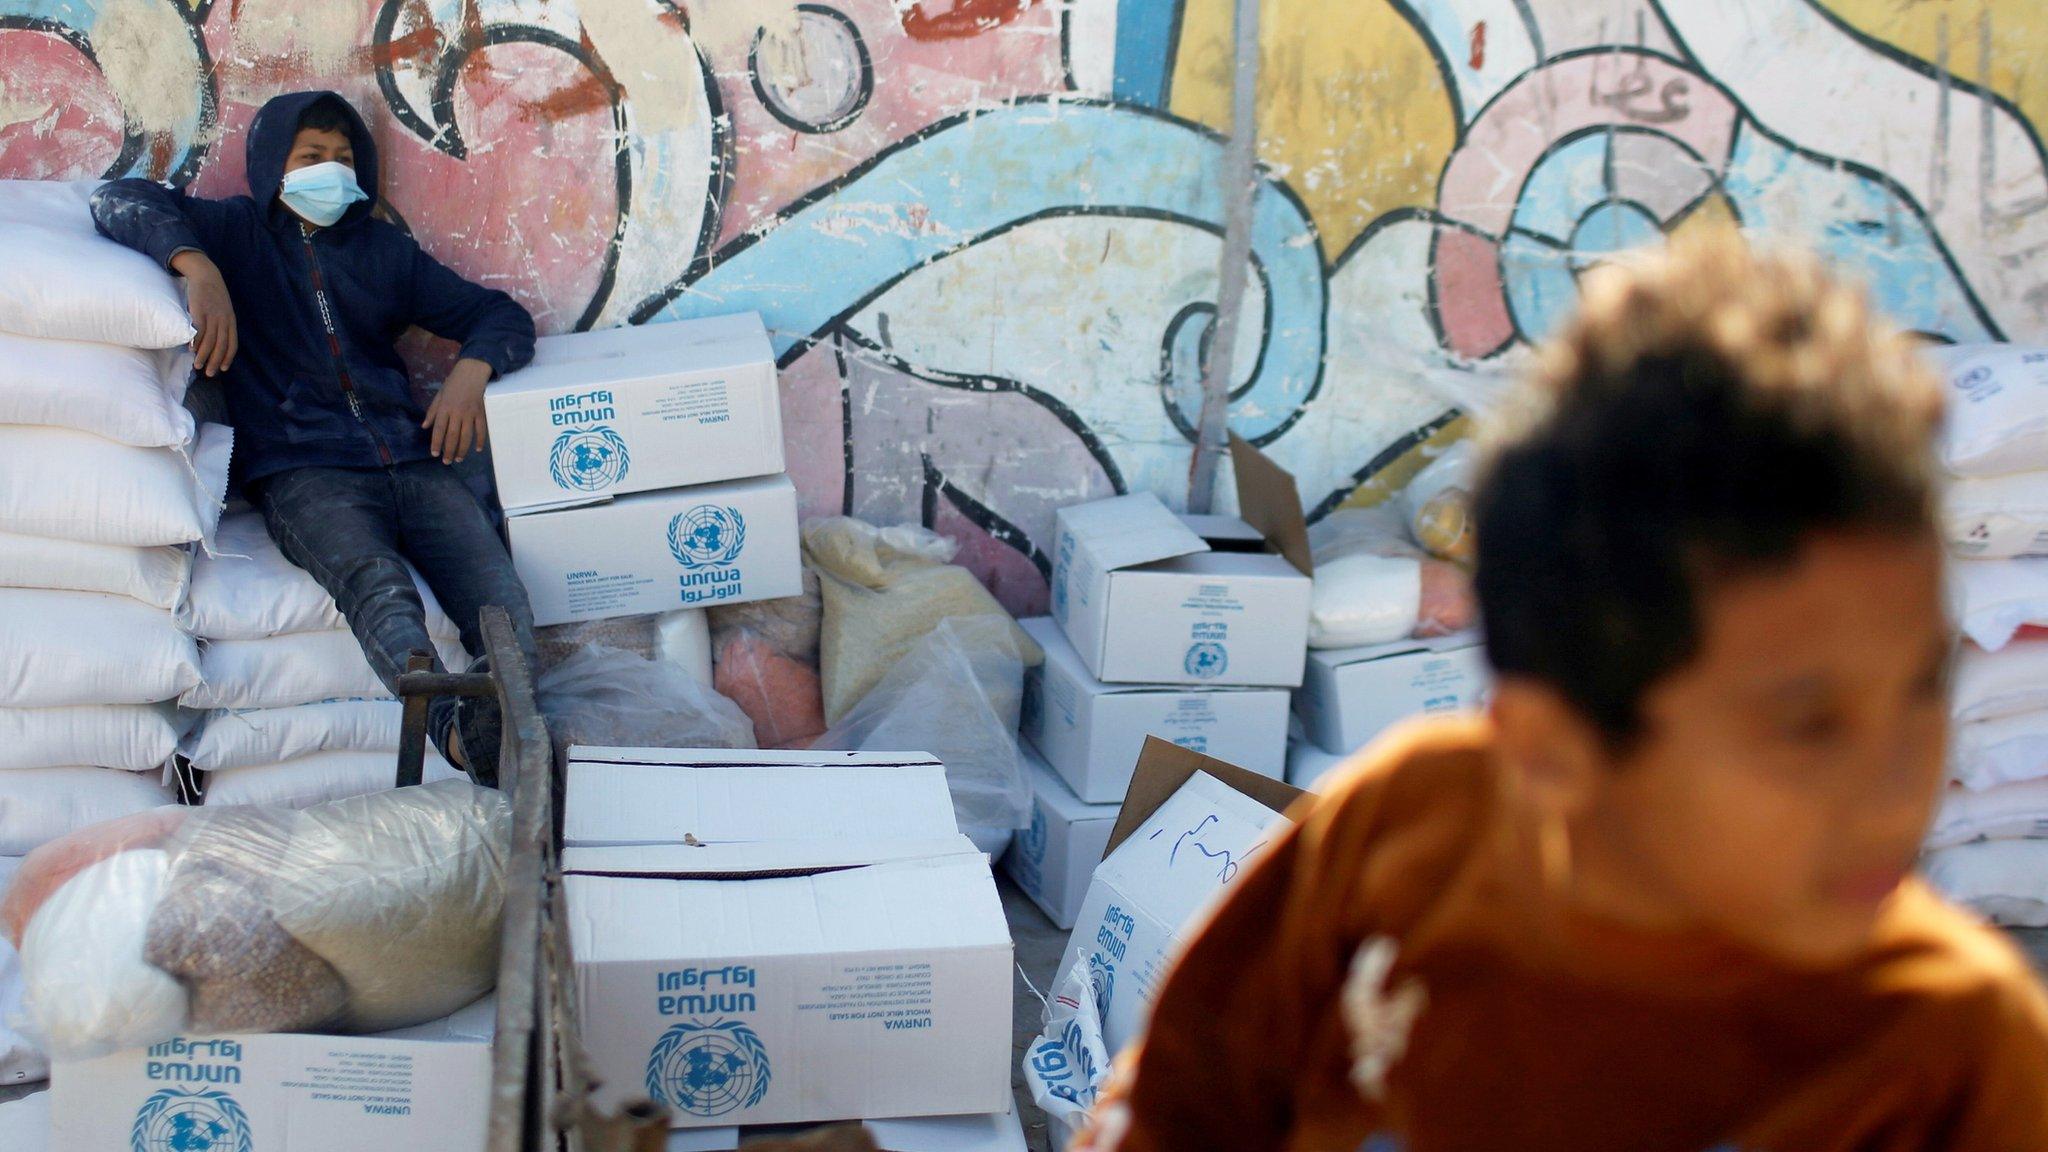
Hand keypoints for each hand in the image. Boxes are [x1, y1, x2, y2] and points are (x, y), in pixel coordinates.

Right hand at [171, 250, 236, 376]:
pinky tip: (191, 350)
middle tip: (210, 373)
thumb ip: (220, 323)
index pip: (232, 344)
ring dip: (204, 355)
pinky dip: (196, 341)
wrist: (206, 274)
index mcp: (231, 321)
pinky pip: (199, 329)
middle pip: (221, 345)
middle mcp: (224, 320)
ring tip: (198, 365)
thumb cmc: (213, 294)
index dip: (228, 357)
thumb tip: (211, 340)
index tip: (223, 369)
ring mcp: (212, 315)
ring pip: (210, 340)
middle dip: (216, 361)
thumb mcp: (223, 309)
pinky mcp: (199, 310)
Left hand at [422, 357, 492, 463]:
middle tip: (446, 462)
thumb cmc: (452, 384)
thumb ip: (432, 412)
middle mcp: (456, 413)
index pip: (439, 429)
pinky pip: (481, 430)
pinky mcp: (481, 413)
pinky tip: (477, 449)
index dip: (436, 443)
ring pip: (466, 436)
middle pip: (452, 436)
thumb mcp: (439, 396)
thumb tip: (424, 426)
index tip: (434, 454)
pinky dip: (480, 440)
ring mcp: (470, 414)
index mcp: (444, 408)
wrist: (471, 372)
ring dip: (462, 449)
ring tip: (458, 459)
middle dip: (448, 451)